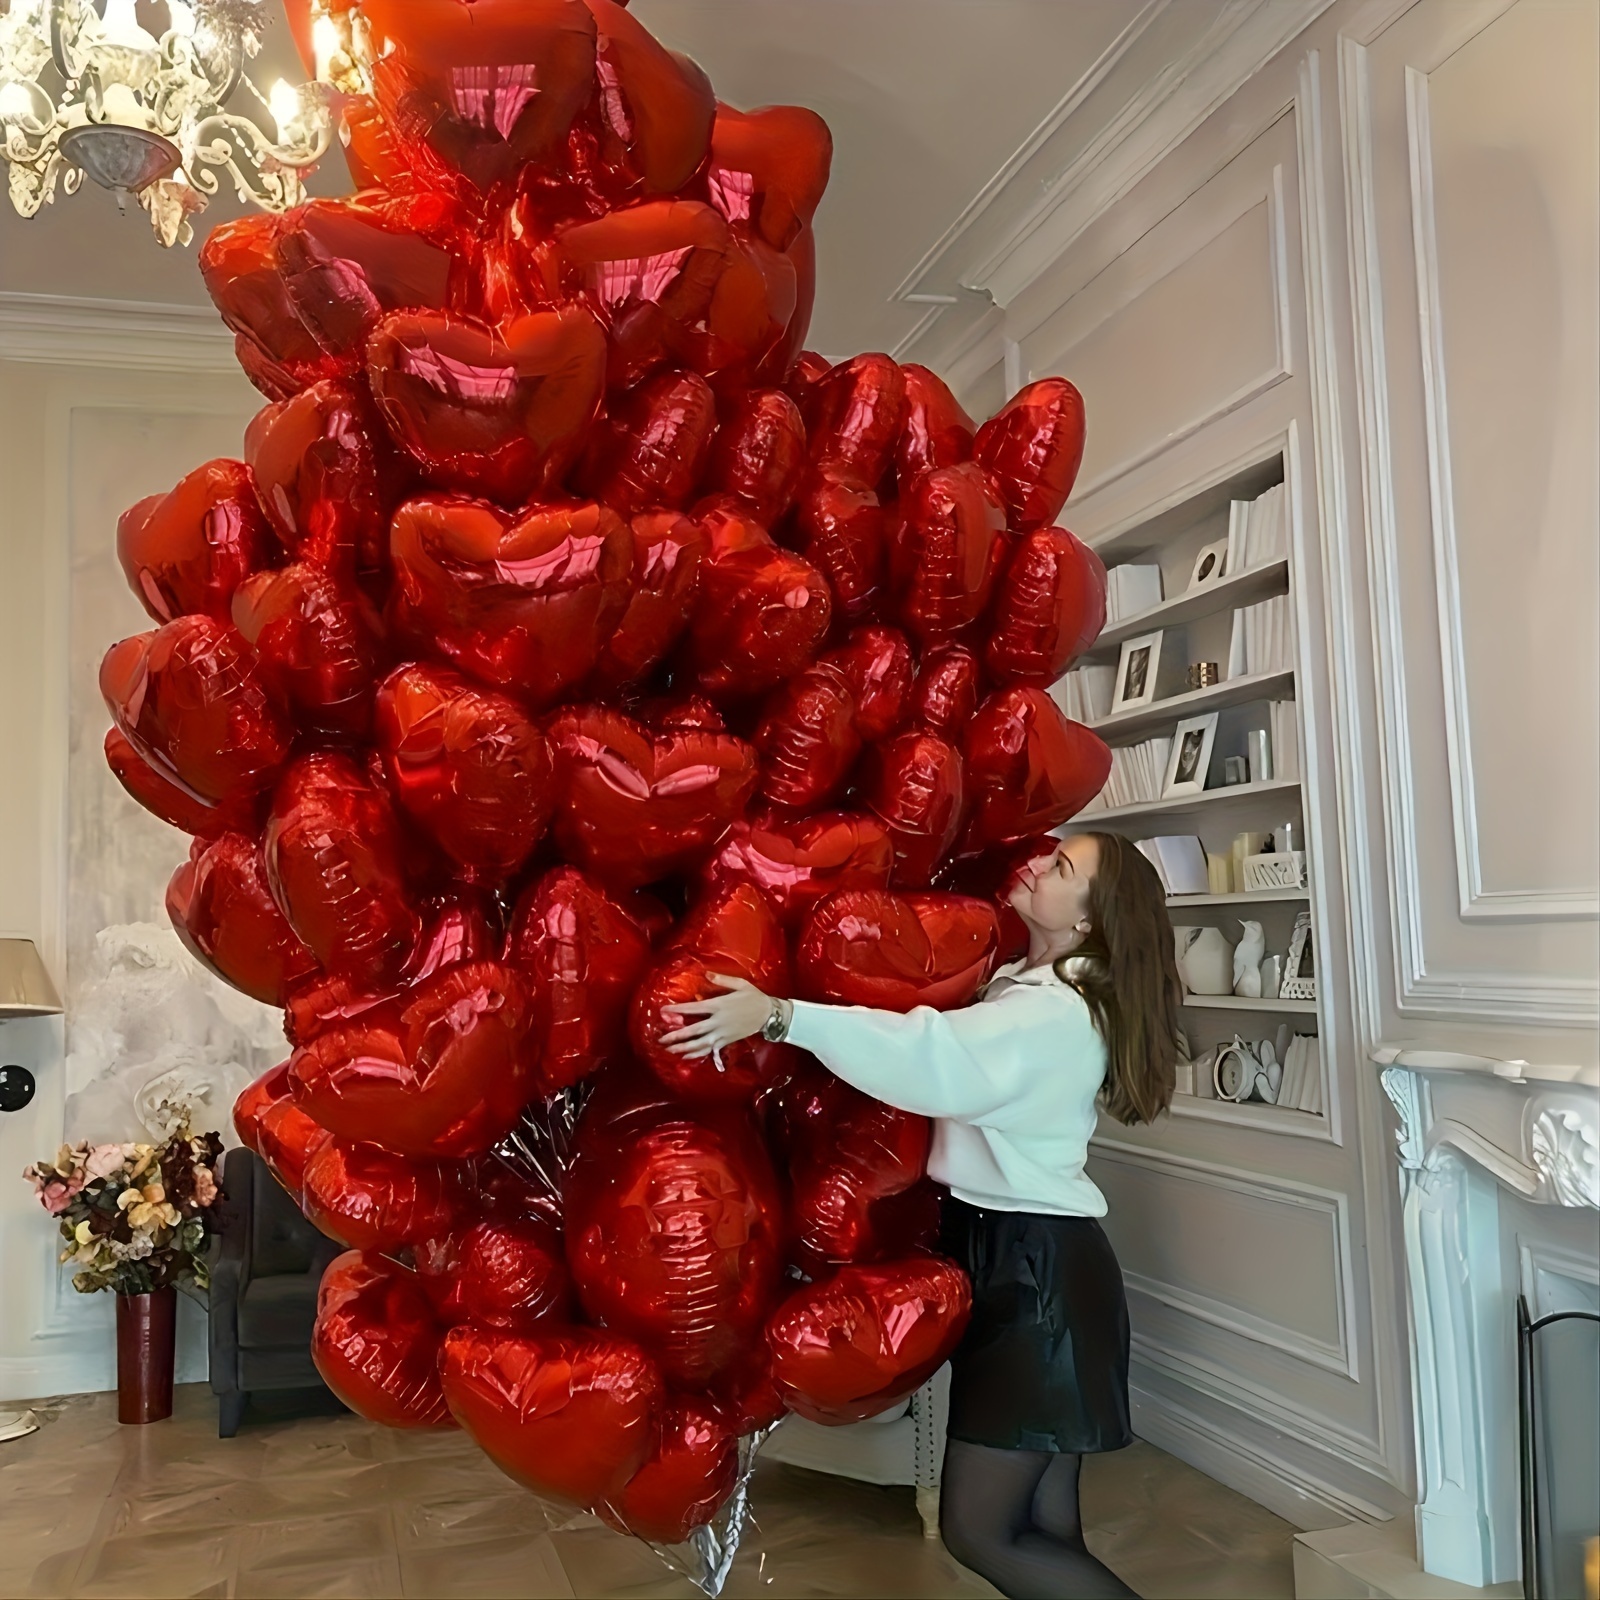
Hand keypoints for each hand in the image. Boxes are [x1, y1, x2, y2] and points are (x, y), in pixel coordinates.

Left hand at [659, 974, 781, 1056]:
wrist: (768, 1014)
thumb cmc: (753, 997)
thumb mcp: (740, 984)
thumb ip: (722, 980)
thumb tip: (706, 974)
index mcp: (719, 1005)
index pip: (693, 1009)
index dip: (677, 1010)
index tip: (663, 1010)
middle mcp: (718, 1021)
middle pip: (693, 1031)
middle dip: (676, 1036)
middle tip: (661, 1039)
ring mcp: (722, 1033)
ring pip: (700, 1043)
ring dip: (683, 1048)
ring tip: (669, 1050)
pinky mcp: (727, 1041)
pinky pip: (709, 1049)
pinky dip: (697, 1053)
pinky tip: (686, 1056)